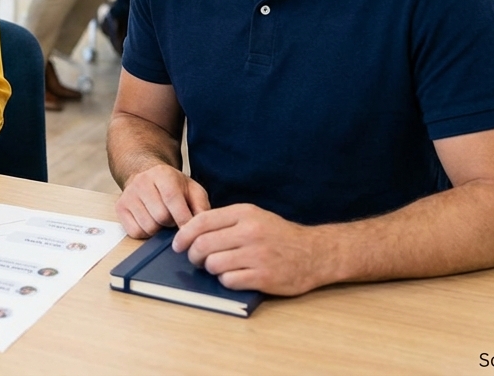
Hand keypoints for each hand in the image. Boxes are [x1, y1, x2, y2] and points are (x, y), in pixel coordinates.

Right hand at [114, 164, 210, 237]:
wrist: (145, 174)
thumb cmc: (172, 186)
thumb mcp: (192, 189)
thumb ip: (201, 206)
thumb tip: (202, 227)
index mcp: (163, 174)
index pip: (172, 201)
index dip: (183, 220)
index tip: (189, 229)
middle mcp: (142, 182)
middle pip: (160, 217)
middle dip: (171, 223)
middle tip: (173, 219)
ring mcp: (128, 195)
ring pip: (148, 226)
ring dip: (158, 229)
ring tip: (161, 219)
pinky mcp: (120, 207)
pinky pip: (135, 232)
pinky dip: (145, 232)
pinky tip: (149, 221)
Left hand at [174, 203, 329, 295]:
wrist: (315, 253)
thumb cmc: (279, 236)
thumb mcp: (255, 217)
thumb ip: (226, 221)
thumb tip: (192, 232)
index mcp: (245, 213)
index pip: (202, 221)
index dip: (184, 234)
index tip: (178, 244)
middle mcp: (250, 232)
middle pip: (203, 245)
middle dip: (194, 255)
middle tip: (196, 260)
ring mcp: (257, 255)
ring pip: (213, 264)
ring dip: (210, 268)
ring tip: (217, 268)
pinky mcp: (263, 277)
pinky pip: (229, 280)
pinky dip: (226, 280)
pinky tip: (233, 276)